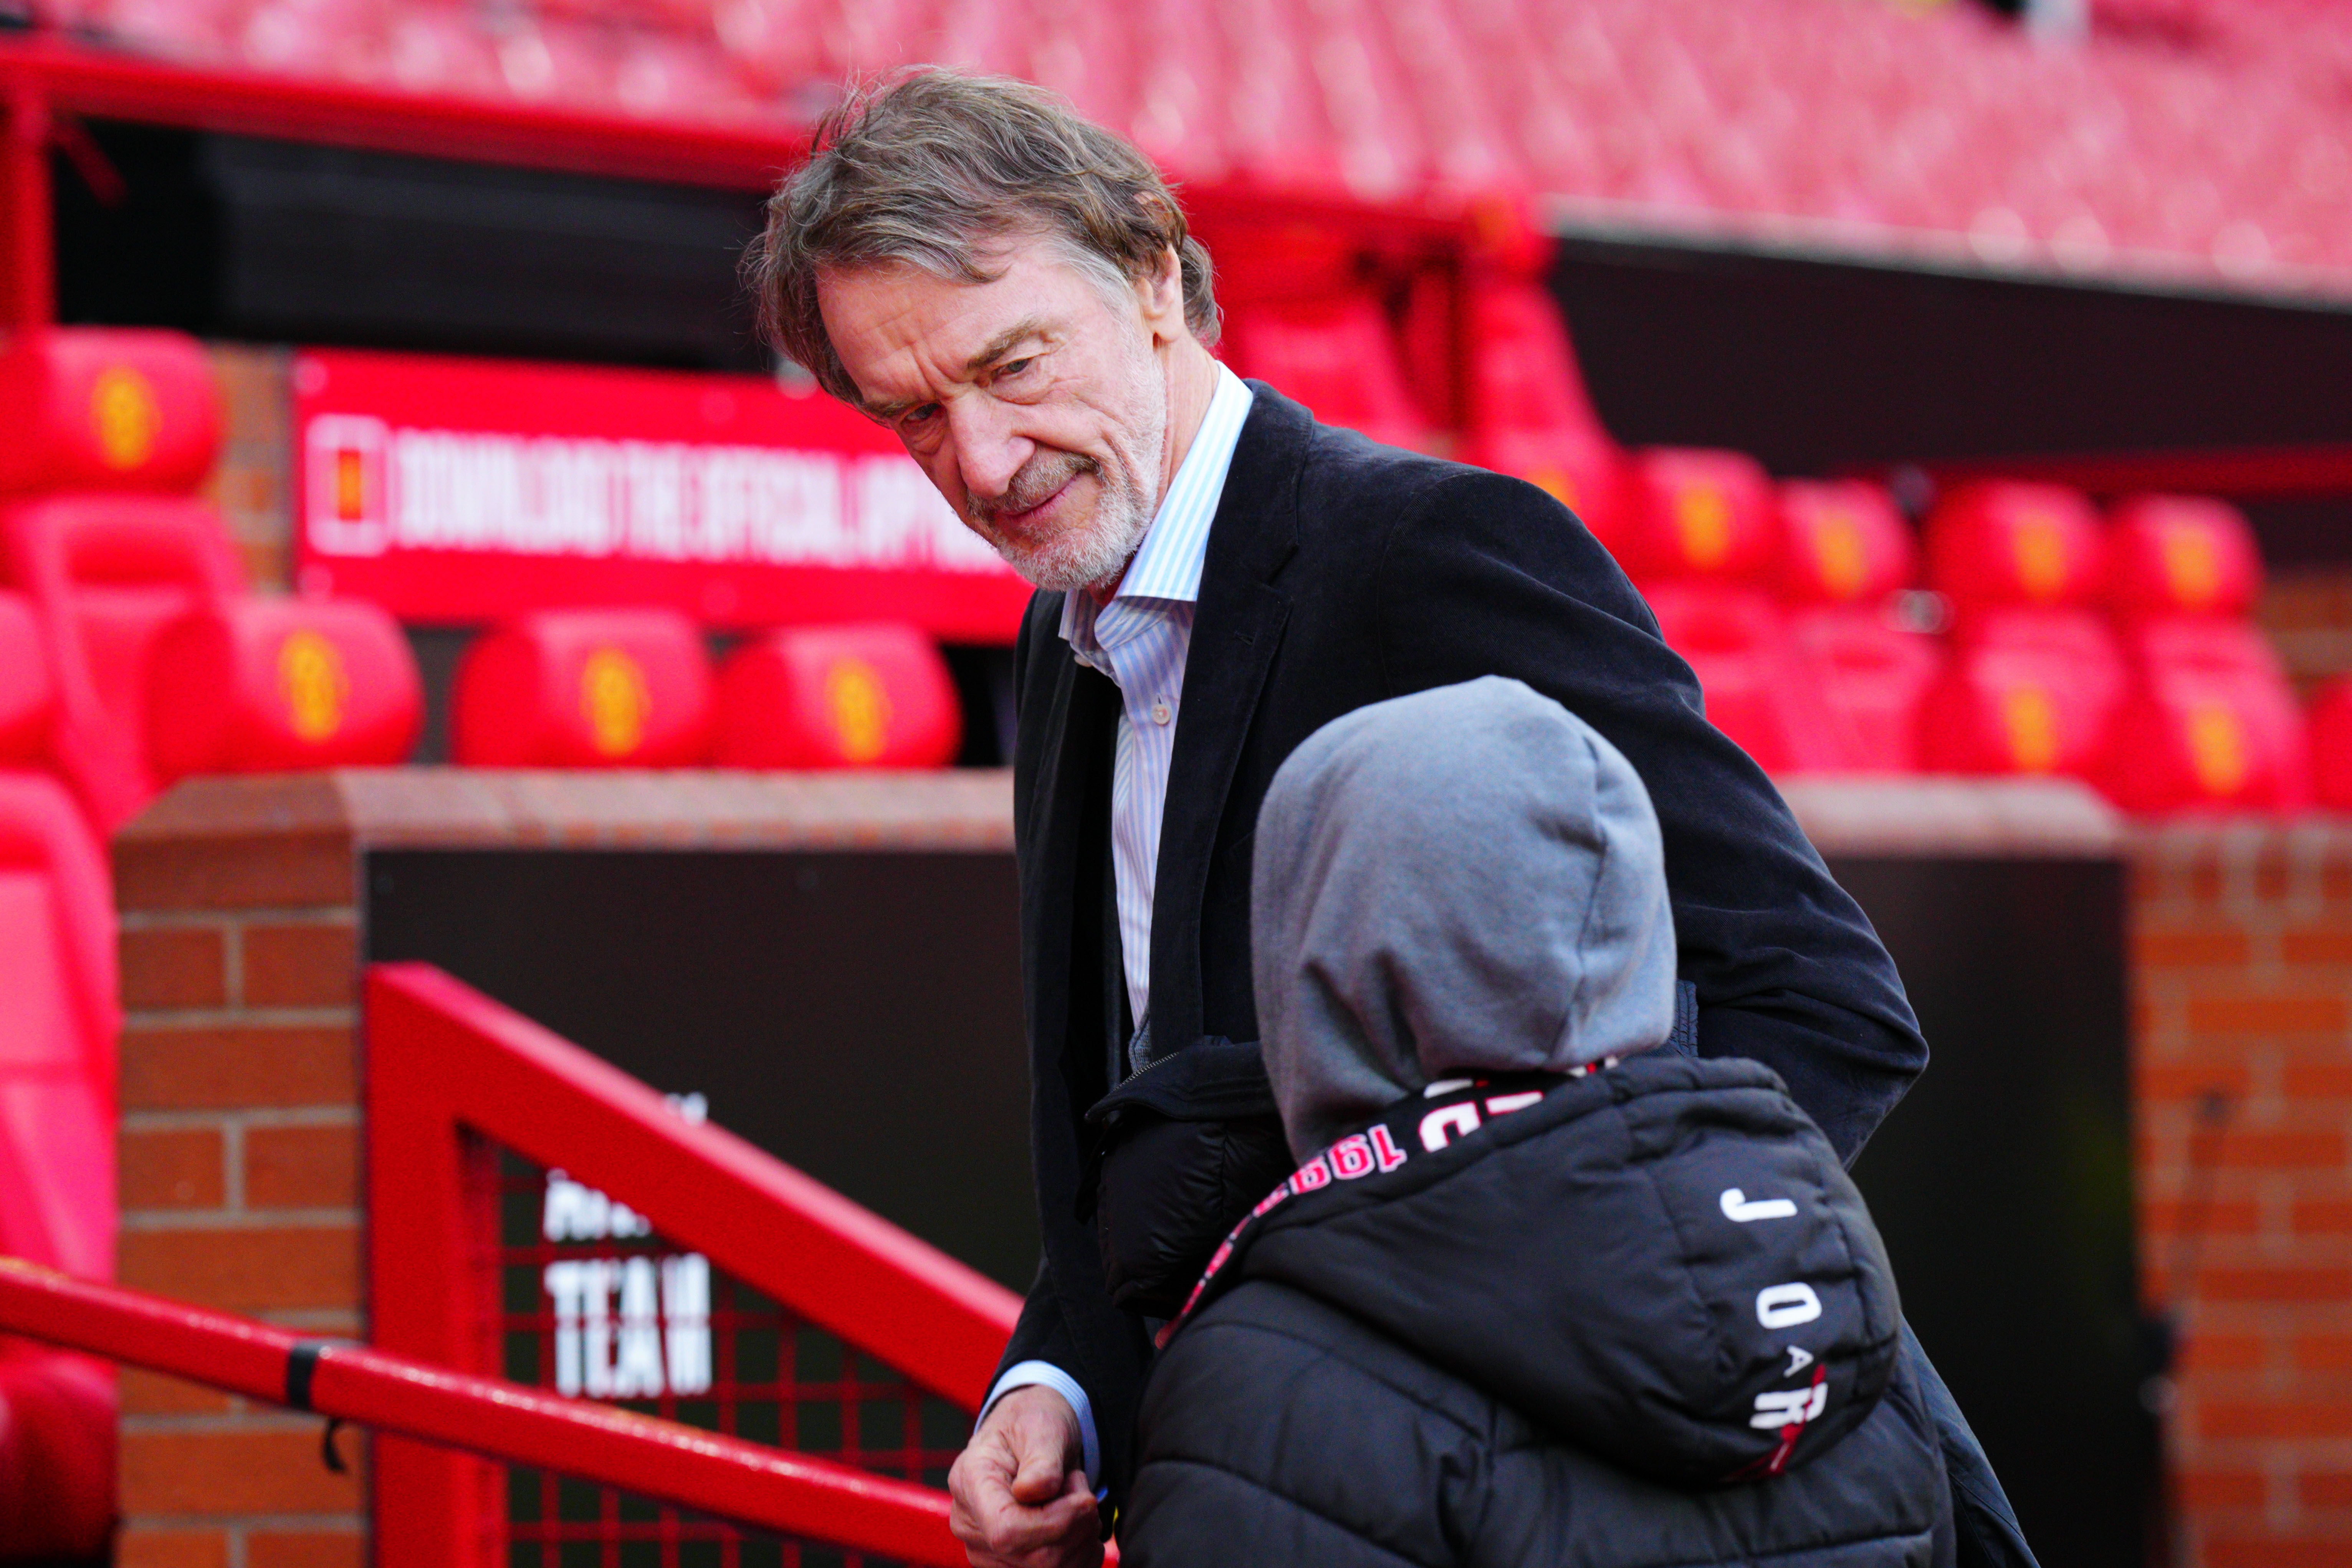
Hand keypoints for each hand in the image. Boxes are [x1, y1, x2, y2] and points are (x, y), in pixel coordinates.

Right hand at [947, 1384, 1102, 1567]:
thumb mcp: (1042, 1427)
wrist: (1030, 1437)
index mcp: (970, 1482)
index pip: (1006, 1531)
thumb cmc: (1033, 1425)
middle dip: (1076, 1527)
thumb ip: (1041, 1459)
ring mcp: (985, 1549)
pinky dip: (1081, 1555)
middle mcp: (969, 1524)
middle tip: (1082, 1490)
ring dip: (1081, 1540)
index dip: (1055, 1523)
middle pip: (1033, 1558)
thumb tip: (1032, 1491)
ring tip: (1077, 1501)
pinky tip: (1079, 1525)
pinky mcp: (1006, 1563)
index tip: (1084, 1498)